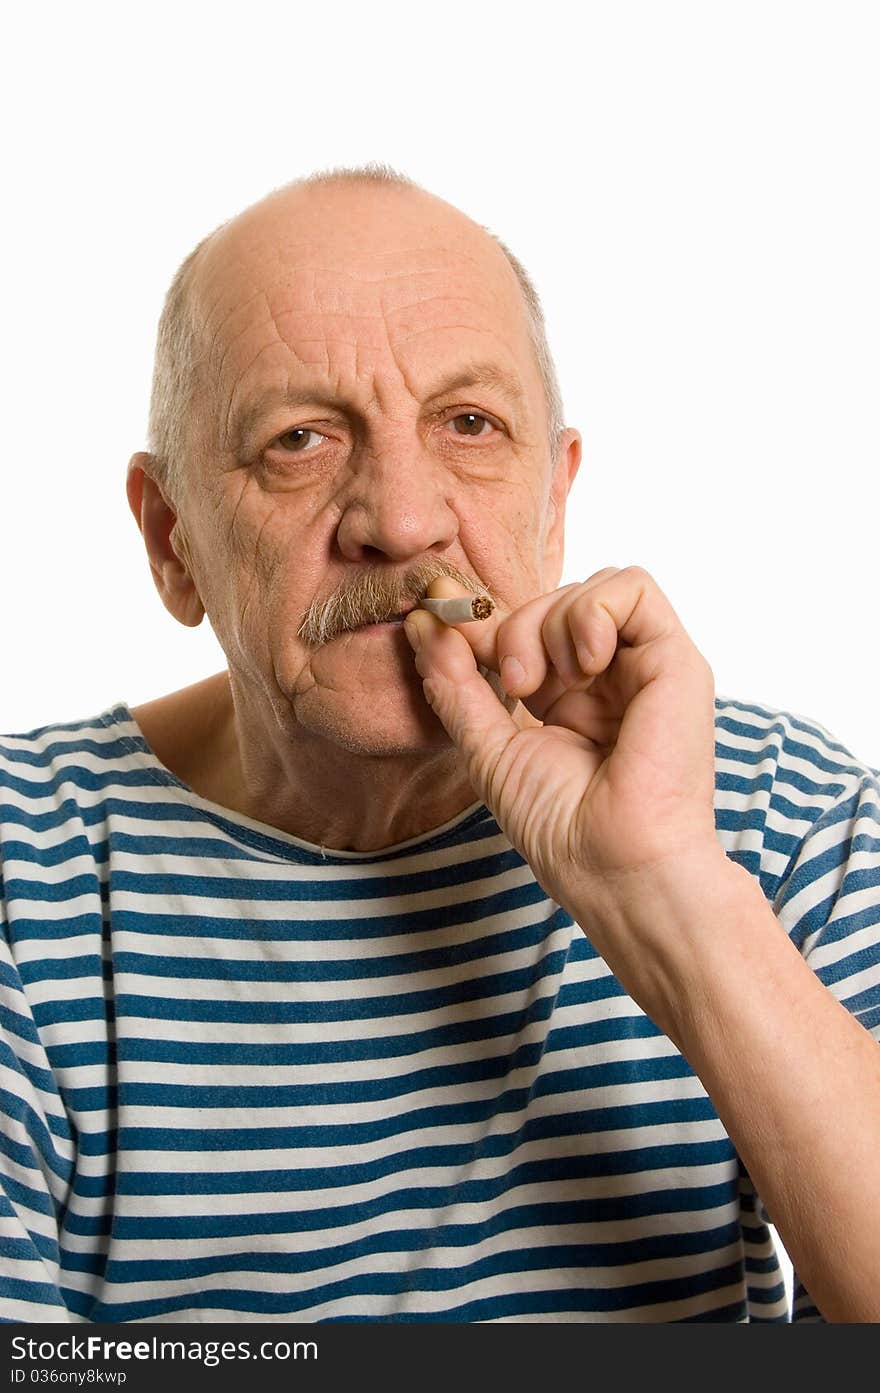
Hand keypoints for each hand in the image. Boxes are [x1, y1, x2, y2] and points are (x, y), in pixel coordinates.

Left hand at [404, 567, 724, 931]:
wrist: (613, 864)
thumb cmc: (562, 826)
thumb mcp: (489, 747)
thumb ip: (456, 684)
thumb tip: (423, 624)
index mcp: (570, 698)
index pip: (524, 627)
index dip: (482, 621)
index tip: (440, 622)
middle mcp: (610, 677)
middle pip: (554, 600)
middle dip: (516, 628)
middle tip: (514, 685)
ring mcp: (643, 666)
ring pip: (591, 587)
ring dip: (551, 624)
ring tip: (552, 684)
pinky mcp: (676, 659)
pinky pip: (635, 587)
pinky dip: (594, 613)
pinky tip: (586, 664)